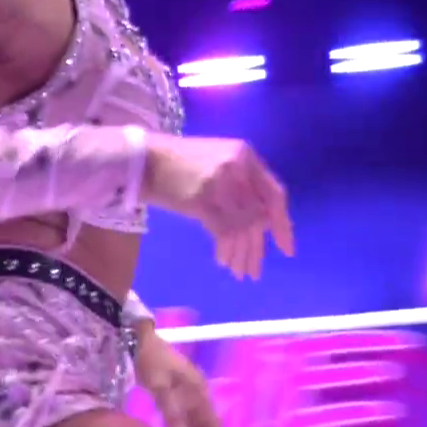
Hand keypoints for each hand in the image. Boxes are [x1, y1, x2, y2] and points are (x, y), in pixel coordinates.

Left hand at [134, 332, 219, 426]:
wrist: (136, 334)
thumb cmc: (148, 359)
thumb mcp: (160, 388)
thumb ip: (172, 416)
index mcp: (200, 392)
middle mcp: (199, 391)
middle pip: (207, 425)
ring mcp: (188, 387)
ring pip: (197, 419)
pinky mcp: (176, 385)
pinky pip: (186, 412)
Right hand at [142, 133, 294, 280]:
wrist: (140, 158)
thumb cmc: (177, 163)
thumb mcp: (217, 163)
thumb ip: (241, 184)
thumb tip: (260, 222)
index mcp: (245, 155)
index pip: (274, 193)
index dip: (282, 224)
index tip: (286, 249)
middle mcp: (238, 167)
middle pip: (259, 215)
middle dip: (257, 247)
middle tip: (254, 271)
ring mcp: (220, 182)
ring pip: (243, 226)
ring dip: (241, 253)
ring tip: (238, 271)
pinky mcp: (202, 198)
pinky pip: (224, 231)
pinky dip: (225, 248)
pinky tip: (222, 259)